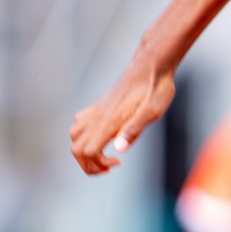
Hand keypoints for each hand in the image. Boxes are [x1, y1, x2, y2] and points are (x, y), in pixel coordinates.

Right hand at [69, 55, 175, 173]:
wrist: (152, 64)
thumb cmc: (156, 88)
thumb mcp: (152, 111)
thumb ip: (134, 130)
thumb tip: (119, 150)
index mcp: (109, 121)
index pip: (87, 151)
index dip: (98, 164)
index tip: (118, 162)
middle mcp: (98, 116)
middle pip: (76, 148)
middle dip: (88, 164)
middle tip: (110, 166)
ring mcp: (97, 109)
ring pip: (74, 135)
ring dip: (85, 150)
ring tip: (105, 155)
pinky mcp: (100, 104)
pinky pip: (80, 121)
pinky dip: (85, 135)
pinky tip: (104, 135)